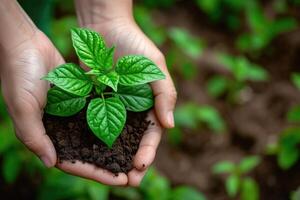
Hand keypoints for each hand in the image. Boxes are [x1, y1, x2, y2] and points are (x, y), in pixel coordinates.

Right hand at [0, 30, 126, 184]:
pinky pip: (97, 114)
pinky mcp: (79, 98)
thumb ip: (34, 135)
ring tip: (135, 154)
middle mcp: (60, 128)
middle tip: (134, 174)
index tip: (120, 180)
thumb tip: (50, 163)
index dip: (97, 173)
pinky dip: (113, 121)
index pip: (74, 163)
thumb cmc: (19, 74)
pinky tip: (130, 127)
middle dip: (110, 165)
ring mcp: (71, 114)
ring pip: (96, 136)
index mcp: (46, 136)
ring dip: (114, 146)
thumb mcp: (23, 107)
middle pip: (89, 153)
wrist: (26, 44)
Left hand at [86, 18, 176, 185]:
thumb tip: (170, 126)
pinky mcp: (95, 103)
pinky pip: (95, 125)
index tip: (141, 165)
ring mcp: (114, 109)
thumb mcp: (155, 68)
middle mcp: (133, 111)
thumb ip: (164, 95)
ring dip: (114, 158)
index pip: (152, 134)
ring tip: (111, 177)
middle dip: (133, 163)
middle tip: (129, 182)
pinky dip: (94, 142)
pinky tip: (90, 155)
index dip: (148, 151)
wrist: (105, 28)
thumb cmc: (134, 46)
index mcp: (150, 105)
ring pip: (115, 139)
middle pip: (134, 142)